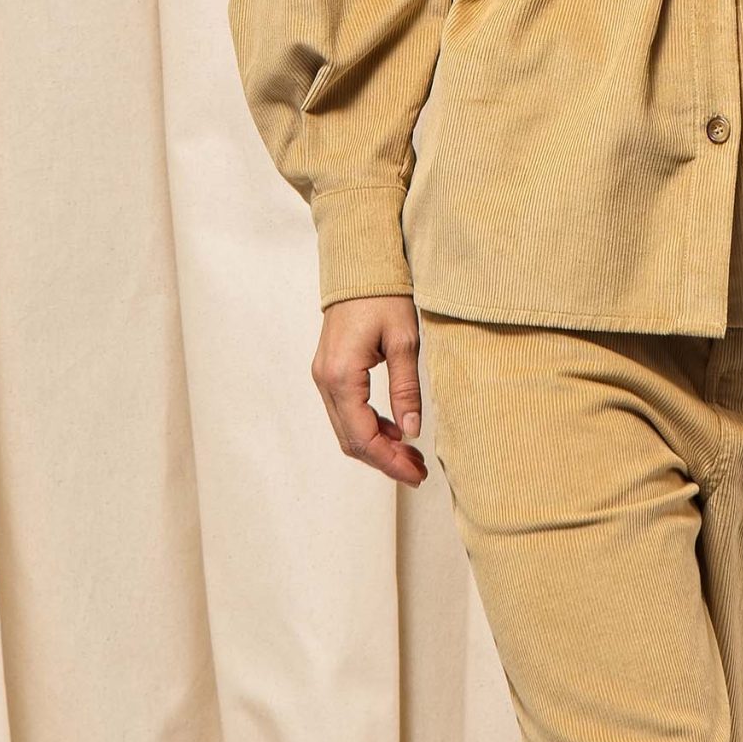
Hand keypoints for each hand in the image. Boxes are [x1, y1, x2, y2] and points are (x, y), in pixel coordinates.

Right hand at [312, 294, 429, 486]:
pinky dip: (369, 427)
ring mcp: (324, 377)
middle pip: (351, 440)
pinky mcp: (330, 373)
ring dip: (377, 446)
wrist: (359, 267)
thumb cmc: (383, 297)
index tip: (416, 474)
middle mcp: (326, 381)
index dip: (390, 462)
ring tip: (412, 456)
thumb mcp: (404, 341)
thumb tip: (411, 432)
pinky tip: (395, 431)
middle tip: (418, 470)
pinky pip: (346, 412)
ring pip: (347, 429)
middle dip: (385, 460)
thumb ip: (406, 389)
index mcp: (342, 376)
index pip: (363, 437)